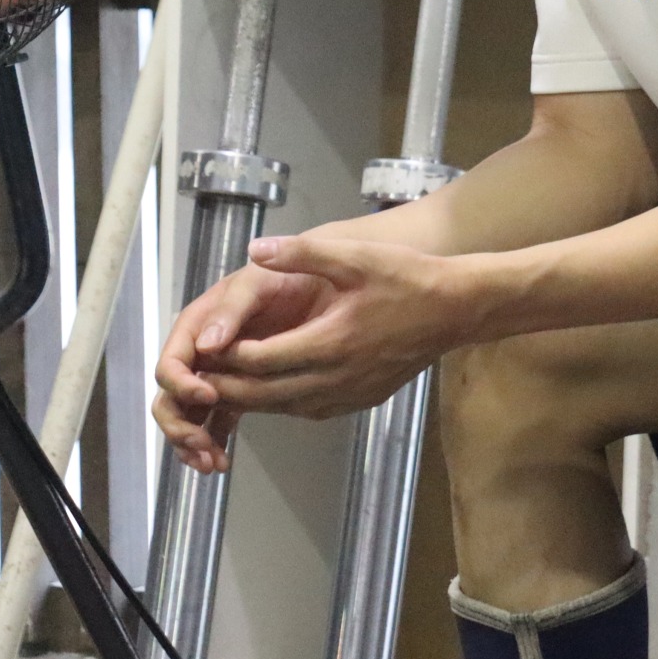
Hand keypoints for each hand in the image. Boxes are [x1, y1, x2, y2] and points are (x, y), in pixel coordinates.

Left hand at [151, 234, 472, 470]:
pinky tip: (272, 384)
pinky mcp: (361, 400)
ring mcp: (350, 394)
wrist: (458, 309)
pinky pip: (309, 408)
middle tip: (199, 374)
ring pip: (285, 407)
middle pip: (265, 394)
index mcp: (331, 343)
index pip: (260, 361)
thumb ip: (301, 253)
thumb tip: (255, 250)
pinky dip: (283, 400)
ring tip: (224, 380)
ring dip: (253, 397)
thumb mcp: (355, 256)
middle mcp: (337, 378)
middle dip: (228, 386)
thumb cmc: (409, 279)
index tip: (205, 347)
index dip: (227, 357)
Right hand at [151, 263, 334, 473]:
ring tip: (213, 464)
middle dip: (179, 426)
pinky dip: (213, 443)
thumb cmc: (284, 278)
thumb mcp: (257, 282)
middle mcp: (200, 354)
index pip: (171, 363)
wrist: (319, 287)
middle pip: (171, 398)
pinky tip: (223, 462)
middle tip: (201, 448)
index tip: (207, 396)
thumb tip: (206, 346)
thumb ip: (231, 309)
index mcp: (196, 327)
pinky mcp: (238, 392)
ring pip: (189, 416)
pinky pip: (214, 423)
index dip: (180, 384)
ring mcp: (217, 375)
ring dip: (193, 443)